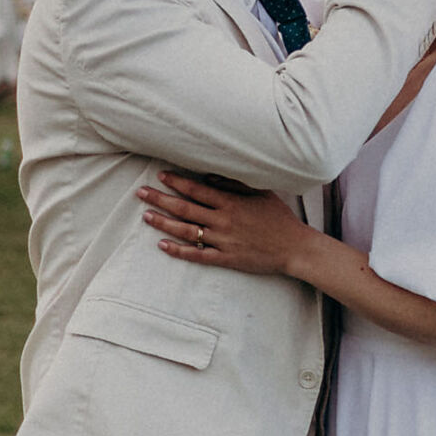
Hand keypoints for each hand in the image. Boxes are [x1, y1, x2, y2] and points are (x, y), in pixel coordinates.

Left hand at [136, 171, 307, 276]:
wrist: (294, 248)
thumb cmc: (279, 218)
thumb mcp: (261, 192)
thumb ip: (235, 183)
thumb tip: (209, 177)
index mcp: (231, 203)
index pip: (197, 190)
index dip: (177, 182)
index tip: (160, 176)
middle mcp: (223, 221)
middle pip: (185, 209)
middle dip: (161, 200)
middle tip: (141, 193)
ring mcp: (223, 241)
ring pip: (186, 231)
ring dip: (164, 223)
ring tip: (146, 216)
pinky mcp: (226, 259)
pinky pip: (197, 255)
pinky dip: (178, 251)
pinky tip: (162, 245)